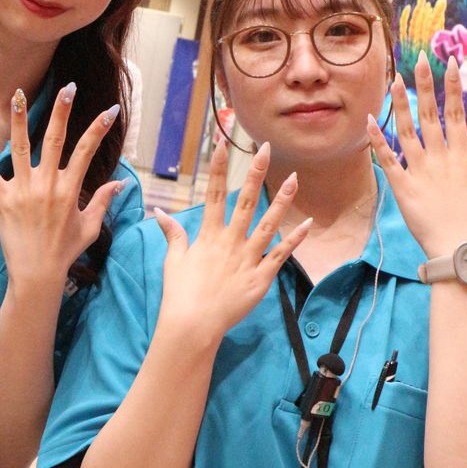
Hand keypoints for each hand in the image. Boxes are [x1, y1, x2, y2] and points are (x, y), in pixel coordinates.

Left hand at [0, 84, 124, 288]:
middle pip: (55, 140)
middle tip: (66, 88)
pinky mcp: (2, 200)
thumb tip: (121, 183)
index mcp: (70, 189)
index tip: (108, 110)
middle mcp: (48, 185)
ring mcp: (24, 191)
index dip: (99, 129)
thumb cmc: (65, 252)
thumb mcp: (90, 227)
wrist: (38, 274)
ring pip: (21, 148)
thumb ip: (104, 201)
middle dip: (61, 112)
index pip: (87, 151)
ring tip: (18, 95)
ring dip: (20, 120)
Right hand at [153, 141, 310, 348]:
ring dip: (281, 201)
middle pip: (244, 201)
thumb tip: (159, 212)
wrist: (193, 324)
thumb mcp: (173, 260)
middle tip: (266, 149)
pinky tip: (307, 224)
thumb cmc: (180, 293)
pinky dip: (294, 240)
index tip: (222, 143)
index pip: (213, 194)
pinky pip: (280, 255)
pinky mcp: (261, 277)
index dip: (218, 167)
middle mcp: (230, 241)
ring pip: (267, 224)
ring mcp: (247, 258)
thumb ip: (173, 234)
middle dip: (255, 173)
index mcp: (208, 236)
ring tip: (294, 179)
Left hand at [367, 52, 466, 257]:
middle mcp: (441, 158)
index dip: (452, 88)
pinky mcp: (402, 187)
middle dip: (425, 86)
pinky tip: (370, 120)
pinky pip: (387, 160)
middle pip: (431, 115)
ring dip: (400, 105)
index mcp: (462, 156)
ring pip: (408, 131)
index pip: (456, 114)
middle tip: (418, 61)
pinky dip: (378, 140)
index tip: (449, 64)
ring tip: (393, 81)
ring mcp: (421, 171)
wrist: (460, 249)